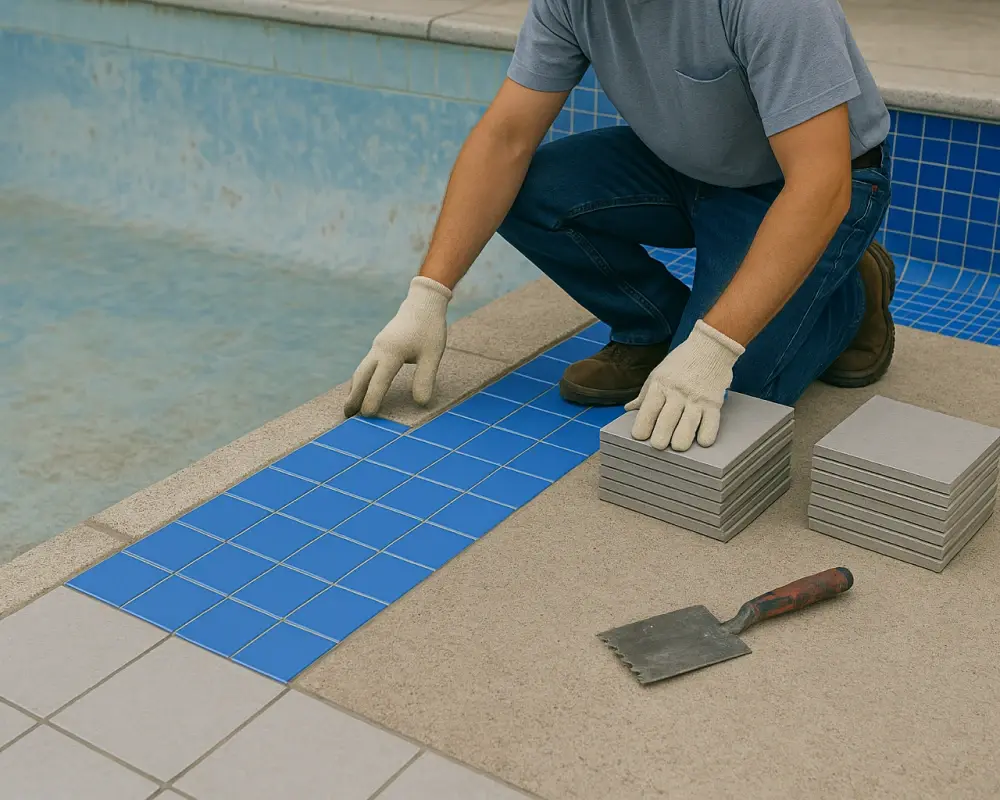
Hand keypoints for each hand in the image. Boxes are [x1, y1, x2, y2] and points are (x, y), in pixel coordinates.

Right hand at [344, 277, 451, 416]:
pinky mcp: (380, 345)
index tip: (367, 416)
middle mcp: (379, 350)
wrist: (423, 303)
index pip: (379, 381)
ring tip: (350, 406)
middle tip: (347, 415)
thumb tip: (421, 403)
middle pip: (362, 377)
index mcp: (391, 352)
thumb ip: (425, 378)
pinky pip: (366, 366)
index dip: (372, 399)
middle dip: (354, 396)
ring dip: (355, 389)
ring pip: (361, 371)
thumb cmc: (430, 329)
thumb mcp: (433, 355)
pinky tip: (360, 388)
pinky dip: (360, 379)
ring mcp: (377, 347)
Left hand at [625, 320, 743, 450]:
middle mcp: (678, 393)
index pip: (648, 409)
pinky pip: (711, 425)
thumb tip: (629, 409)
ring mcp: (697, 399)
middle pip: (666, 422)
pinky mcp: (714, 403)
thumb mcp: (658, 373)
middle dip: (660, 439)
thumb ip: (644, 394)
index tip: (639, 436)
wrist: (711, 346)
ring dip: (680, 442)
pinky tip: (700, 441)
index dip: (642, 427)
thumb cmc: (681, 361)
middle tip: (658, 445)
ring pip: (687, 427)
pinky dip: (705, 437)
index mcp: (660, 385)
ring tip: (677, 446)